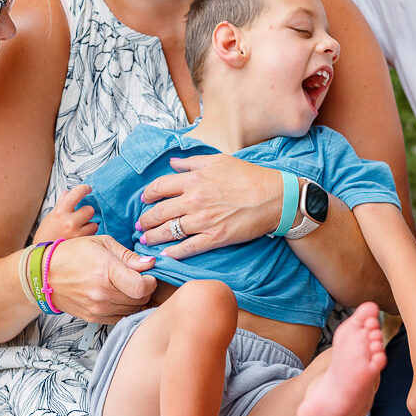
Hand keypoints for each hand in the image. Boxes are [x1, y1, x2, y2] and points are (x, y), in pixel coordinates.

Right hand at [33, 185, 97, 243]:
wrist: (43, 256)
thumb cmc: (47, 234)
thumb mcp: (51, 216)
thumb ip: (61, 204)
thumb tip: (67, 192)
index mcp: (60, 212)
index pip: (76, 193)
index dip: (84, 188)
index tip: (88, 188)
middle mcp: (69, 221)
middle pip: (90, 209)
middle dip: (86, 212)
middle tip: (80, 217)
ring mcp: (76, 233)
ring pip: (94, 224)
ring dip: (89, 225)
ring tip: (79, 229)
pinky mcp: (82, 243)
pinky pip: (92, 235)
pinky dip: (89, 235)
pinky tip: (80, 237)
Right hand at [46, 235, 157, 322]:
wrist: (44, 274)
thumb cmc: (74, 253)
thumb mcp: (103, 243)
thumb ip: (129, 256)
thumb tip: (150, 263)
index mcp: (106, 271)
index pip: (141, 287)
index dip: (151, 281)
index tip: (148, 274)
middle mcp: (102, 294)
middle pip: (140, 299)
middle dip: (145, 289)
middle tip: (139, 278)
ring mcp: (97, 308)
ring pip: (132, 310)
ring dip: (136, 299)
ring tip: (128, 285)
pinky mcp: (93, 318)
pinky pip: (120, 318)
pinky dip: (125, 308)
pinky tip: (119, 296)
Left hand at [137, 154, 281, 258]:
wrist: (274, 197)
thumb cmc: (249, 176)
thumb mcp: (219, 160)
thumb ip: (192, 161)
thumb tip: (173, 162)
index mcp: (195, 179)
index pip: (160, 187)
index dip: (148, 194)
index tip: (144, 199)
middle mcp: (195, 200)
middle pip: (160, 212)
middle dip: (146, 220)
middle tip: (140, 225)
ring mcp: (204, 221)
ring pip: (169, 231)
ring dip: (154, 237)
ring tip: (146, 240)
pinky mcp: (215, 238)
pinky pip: (187, 248)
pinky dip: (174, 253)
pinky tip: (165, 254)